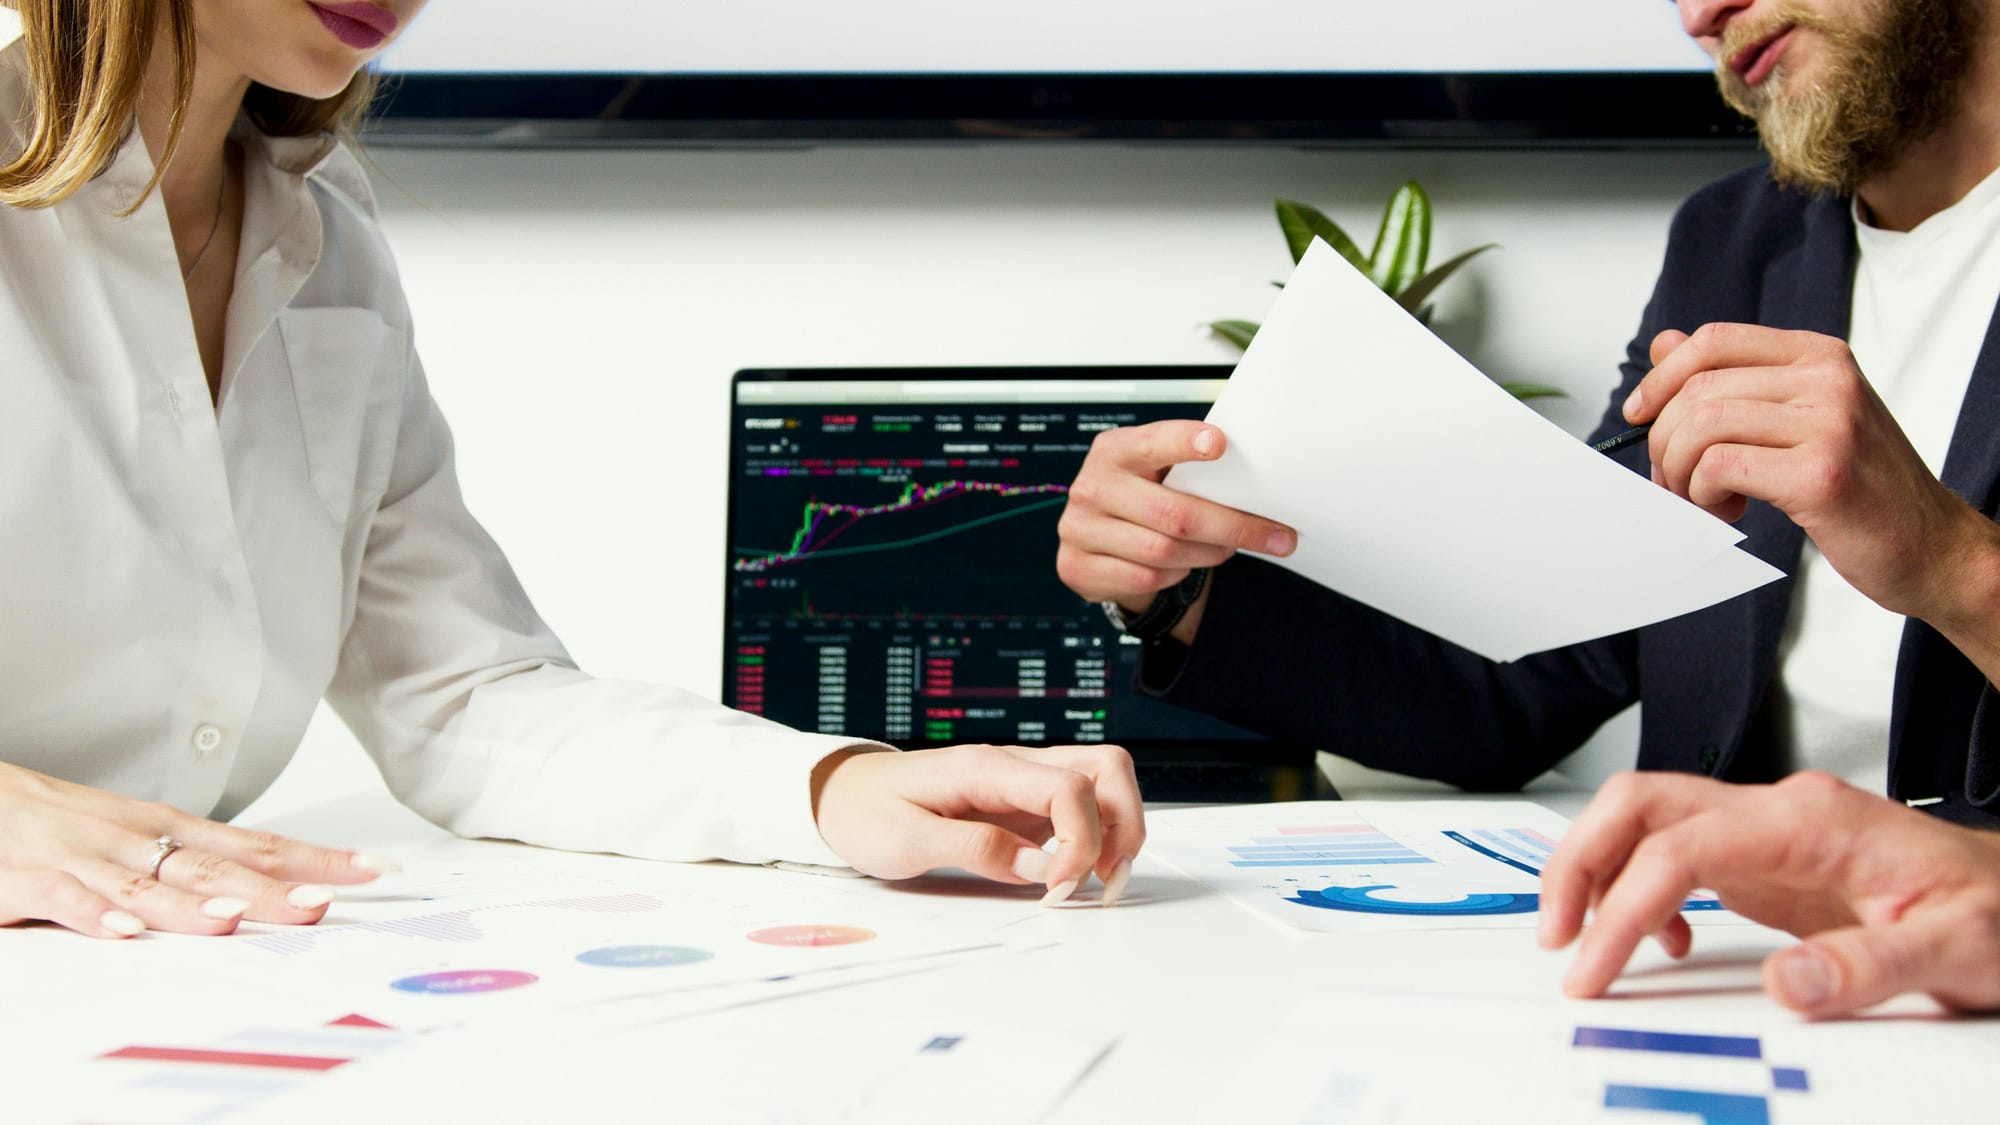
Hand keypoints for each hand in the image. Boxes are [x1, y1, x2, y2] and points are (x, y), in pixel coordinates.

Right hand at [0, 762, 395, 938]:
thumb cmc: (53, 820)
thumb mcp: (132, 838)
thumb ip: (188, 867)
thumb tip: (260, 890)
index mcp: (164, 828)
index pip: (255, 843)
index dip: (314, 857)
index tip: (369, 869)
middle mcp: (134, 838)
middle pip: (214, 865)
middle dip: (270, 886)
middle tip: (321, 902)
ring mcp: (84, 857)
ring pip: (146, 882)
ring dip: (191, 903)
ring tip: (235, 920)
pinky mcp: (31, 879)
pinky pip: (67, 898)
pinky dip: (97, 914)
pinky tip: (125, 931)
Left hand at [810, 744, 1145, 905]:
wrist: (842, 795)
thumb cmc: (867, 813)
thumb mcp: (903, 842)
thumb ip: (973, 850)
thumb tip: (1039, 869)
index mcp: (985, 767)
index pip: (1067, 787)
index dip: (1081, 841)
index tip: (1060, 888)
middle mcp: (1013, 765)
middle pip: (1106, 767)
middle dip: (1124, 825)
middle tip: (1104, 881)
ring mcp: (1023, 781)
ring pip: (1102, 781)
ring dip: (1118, 829)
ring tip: (1100, 880)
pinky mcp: (1024, 801)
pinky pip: (1082, 805)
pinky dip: (1097, 836)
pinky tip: (1078, 873)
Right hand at [1056, 420, 1295, 644]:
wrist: (1094, 536)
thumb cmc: (1140, 494)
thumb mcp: (1155, 470)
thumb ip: (1189, 468)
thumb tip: (1256, 478)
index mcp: (1115, 450)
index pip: (1153, 442)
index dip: (1185, 442)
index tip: (1219, 443)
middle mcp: (1092, 487)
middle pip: (1175, 513)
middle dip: (1234, 527)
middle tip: (1276, 536)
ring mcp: (1079, 529)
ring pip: (1164, 552)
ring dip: (1208, 554)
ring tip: (1227, 548)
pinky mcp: (1078, 566)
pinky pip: (1146, 578)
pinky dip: (1176, 574)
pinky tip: (1185, 564)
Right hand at [1540, 770, 1999, 1016]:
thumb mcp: (1956, 947)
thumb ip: (1867, 967)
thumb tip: (1779, 984)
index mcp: (1812, 821)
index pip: (1681, 844)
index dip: (1623, 902)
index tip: (1596, 963)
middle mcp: (1779, 813)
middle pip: (1640, 803)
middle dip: (1580, 862)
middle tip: (1558, 934)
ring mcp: (1767, 832)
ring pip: (1645, 820)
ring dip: (1597, 871)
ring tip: (1582, 937)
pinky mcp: (1765, 861)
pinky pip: (1673, 854)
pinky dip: (1641, 892)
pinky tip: (1662, 939)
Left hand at [1627, 324, 1989, 620]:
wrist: (1930, 546)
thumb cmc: (1860, 486)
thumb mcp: (1799, 419)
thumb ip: (1735, 381)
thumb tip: (1666, 344)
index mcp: (1820, 356)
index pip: (1715, 341)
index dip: (1662, 378)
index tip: (1640, 414)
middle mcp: (1829, 380)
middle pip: (1698, 389)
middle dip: (1666, 442)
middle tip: (1675, 480)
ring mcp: (1830, 425)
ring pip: (1702, 427)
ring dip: (1681, 473)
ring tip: (1702, 499)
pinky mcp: (1821, 475)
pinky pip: (1719, 467)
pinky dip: (1704, 494)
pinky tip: (1731, 509)